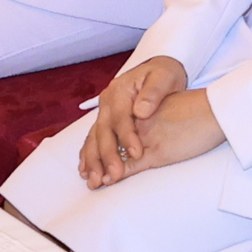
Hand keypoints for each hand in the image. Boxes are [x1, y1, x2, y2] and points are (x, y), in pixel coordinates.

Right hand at [79, 56, 194, 186]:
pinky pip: (93, 140)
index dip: (127, 137)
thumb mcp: (164, 77)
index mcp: (120, 90)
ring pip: (94, 138)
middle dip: (108, 155)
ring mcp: (104, 112)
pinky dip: (89, 156)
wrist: (159, 70)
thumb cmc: (164, 74)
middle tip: (114, 176)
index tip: (137, 154)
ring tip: (95, 181)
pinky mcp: (106, 121)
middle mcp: (107, 102)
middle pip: (103, 131)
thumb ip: (153, 93)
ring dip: (93, 160)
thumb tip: (140, 111)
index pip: (121, 117)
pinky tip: (86, 171)